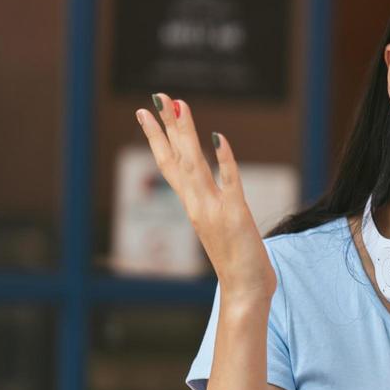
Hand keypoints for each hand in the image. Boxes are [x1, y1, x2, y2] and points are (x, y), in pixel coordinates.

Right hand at [135, 94, 276, 302]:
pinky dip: (223, 160)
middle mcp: (198, 205)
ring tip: (179, 105)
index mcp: (194, 207)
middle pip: (177, 159)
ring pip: (195, 165)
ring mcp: (215, 210)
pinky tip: (219, 137)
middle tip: (157, 96)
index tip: (146, 113)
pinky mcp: (236, 215)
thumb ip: (218, 209)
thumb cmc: (238, 265)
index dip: (158, 138)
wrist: (244, 294)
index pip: (170, 166)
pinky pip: (229, 182)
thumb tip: (217, 192)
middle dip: (166, 126)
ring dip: (186, 134)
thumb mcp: (223, 229)